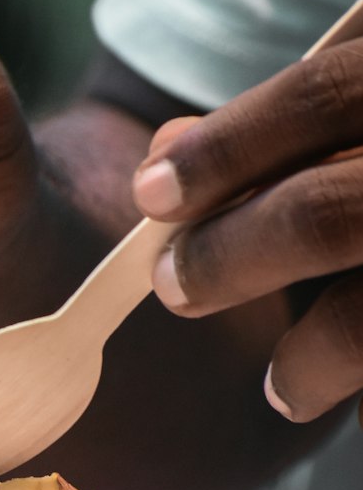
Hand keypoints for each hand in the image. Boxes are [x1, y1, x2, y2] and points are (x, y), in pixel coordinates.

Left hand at [132, 45, 362, 425]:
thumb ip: (288, 125)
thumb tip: (165, 152)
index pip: (330, 91)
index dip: (229, 147)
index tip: (149, 192)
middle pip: (332, 211)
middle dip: (235, 254)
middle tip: (175, 286)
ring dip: (310, 357)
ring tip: (282, 387)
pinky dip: (359, 382)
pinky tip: (346, 399)